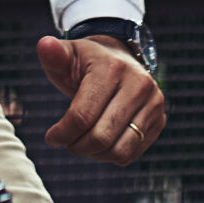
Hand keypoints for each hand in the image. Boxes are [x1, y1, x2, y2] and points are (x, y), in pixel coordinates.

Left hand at [36, 34, 166, 164]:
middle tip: (67, 142)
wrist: (119, 59)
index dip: (62, 133)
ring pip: (118, 151)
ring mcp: (153, 102)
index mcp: (112, 67)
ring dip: (94, 154)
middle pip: (101, 137)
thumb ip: (53, 53)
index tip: (51, 136)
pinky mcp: (159, 120)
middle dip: (77, 146)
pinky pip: (131, 154)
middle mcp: (138, 84)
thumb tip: (44, 45)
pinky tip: (100, 143)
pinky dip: (110, 156)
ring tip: (83, 142)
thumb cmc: (87, 62)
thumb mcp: (68, 54)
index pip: (82, 116)